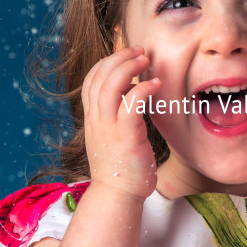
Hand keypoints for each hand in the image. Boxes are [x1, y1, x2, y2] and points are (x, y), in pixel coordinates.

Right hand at [82, 45, 161, 200]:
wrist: (117, 196)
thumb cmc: (121, 168)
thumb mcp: (112, 136)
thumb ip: (117, 114)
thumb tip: (132, 92)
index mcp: (92, 119)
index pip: (91, 80)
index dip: (106, 62)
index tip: (125, 54)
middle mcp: (96, 120)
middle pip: (99, 77)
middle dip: (118, 58)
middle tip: (139, 50)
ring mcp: (108, 128)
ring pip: (110, 86)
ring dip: (128, 67)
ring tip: (145, 58)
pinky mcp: (126, 137)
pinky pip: (131, 105)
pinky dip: (142, 89)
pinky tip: (155, 84)